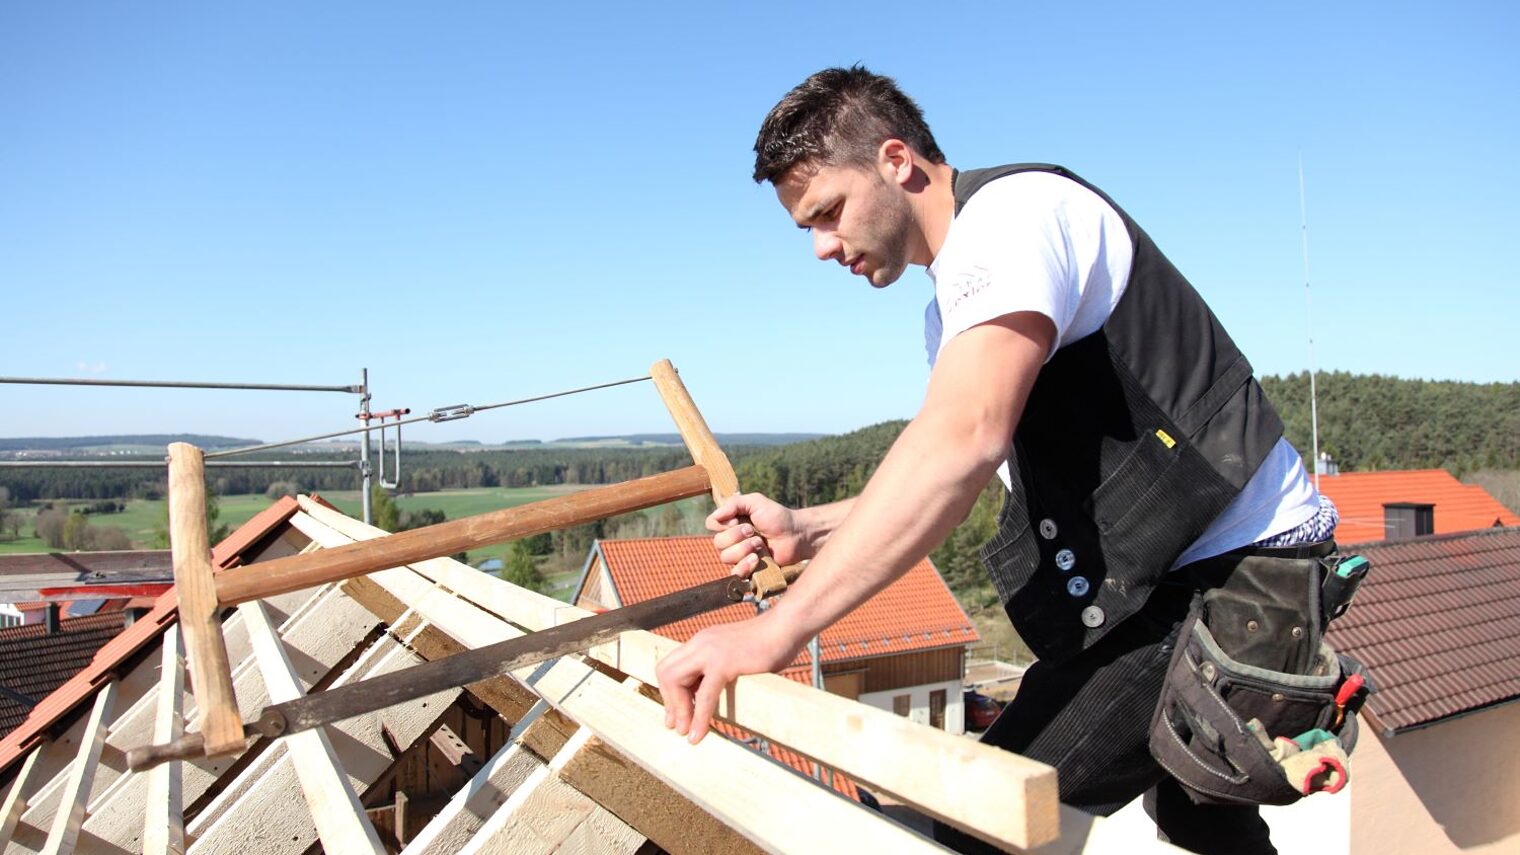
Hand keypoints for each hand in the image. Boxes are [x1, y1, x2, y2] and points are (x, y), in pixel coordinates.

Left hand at [656, 611, 805, 743]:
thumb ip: (721, 667)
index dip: (668, 692)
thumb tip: (715, 689)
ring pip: (676, 681)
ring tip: (686, 732)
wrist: (787, 626)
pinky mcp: (724, 662)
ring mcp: (710, 651)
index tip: (675, 714)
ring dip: (679, 710)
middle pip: (665, 672)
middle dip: (669, 702)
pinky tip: (699, 734)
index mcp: (702, 641)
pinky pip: (705, 694)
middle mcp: (700, 643)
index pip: (669, 665)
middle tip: (677, 726)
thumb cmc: (770, 642)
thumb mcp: (736, 653)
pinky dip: (699, 717)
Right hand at [707, 493, 810, 573]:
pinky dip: (744, 565)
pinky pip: (736, 574)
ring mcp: (740, 555)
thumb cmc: (777, 517)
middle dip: (736, 536)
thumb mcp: (756, 502)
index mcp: (732, 523)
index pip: (711, 524)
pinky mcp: (749, 569)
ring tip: (760, 543)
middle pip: (718, 542)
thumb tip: (716, 515)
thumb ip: (734, 503)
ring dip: (743, 549)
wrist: (796, 535)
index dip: (721, 524)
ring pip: (725, 558)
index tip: (737, 520)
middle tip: (753, 531)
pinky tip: (757, 558)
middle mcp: (732, 539)